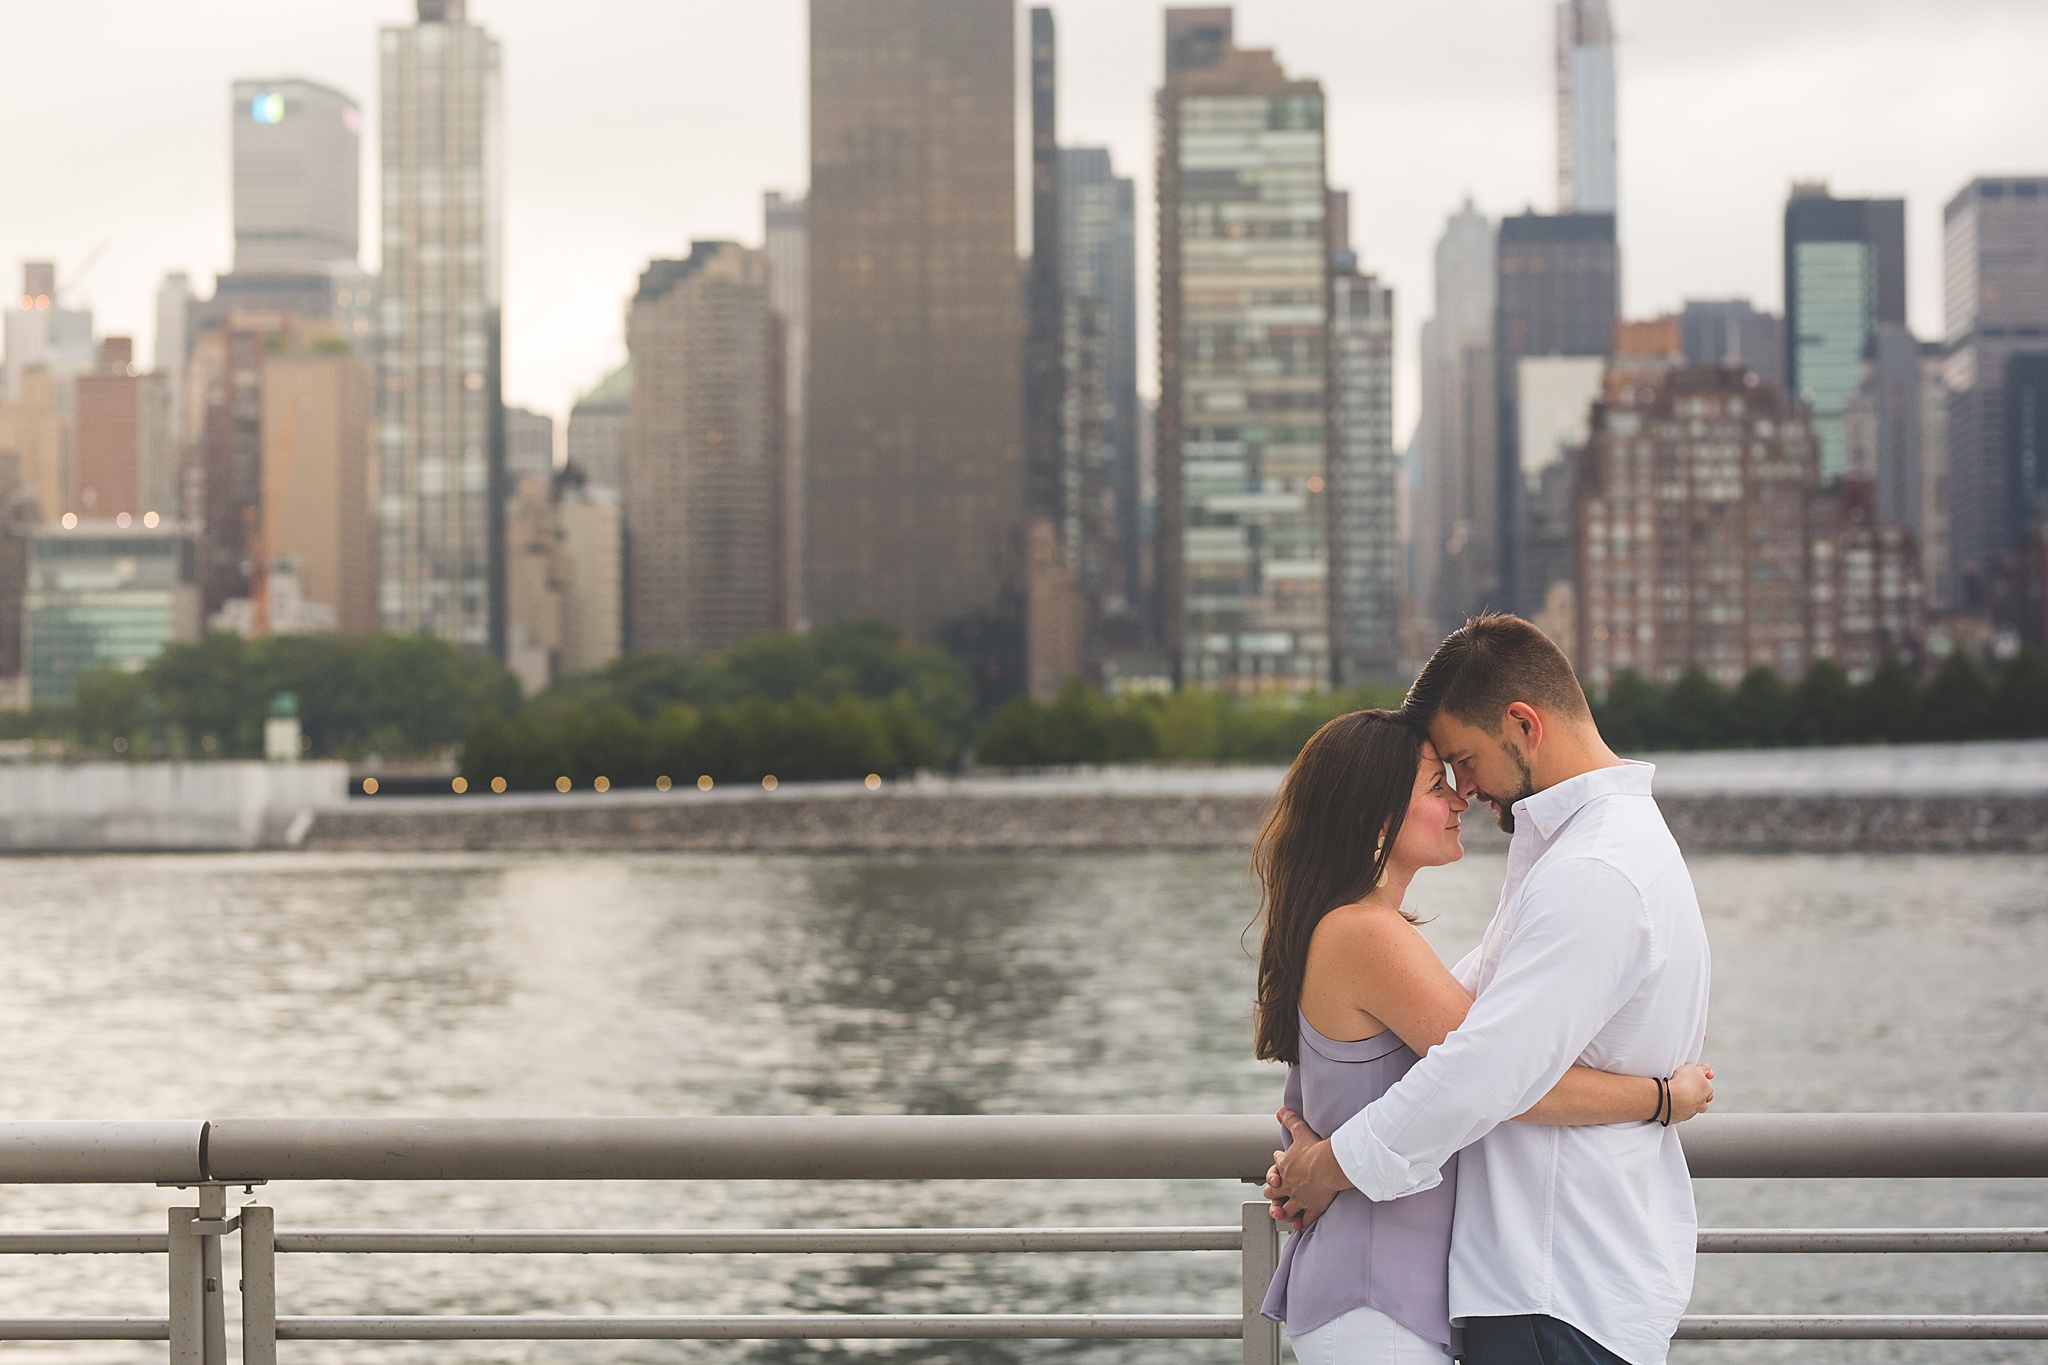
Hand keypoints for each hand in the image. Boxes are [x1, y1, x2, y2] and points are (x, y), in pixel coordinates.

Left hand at [1261, 1108, 1351, 1229]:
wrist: (1330, 1166)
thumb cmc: (1316, 1149)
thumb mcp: (1300, 1131)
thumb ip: (1291, 1120)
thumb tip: (1281, 1109)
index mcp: (1285, 1167)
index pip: (1276, 1165)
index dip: (1276, 1164)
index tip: (1278, 1163)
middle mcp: (1288, 1184)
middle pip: (1273, 1191)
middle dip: (1272, 1192)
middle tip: (1273, 1193)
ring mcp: (1299, 1198)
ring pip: (1285, 1209)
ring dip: (1282, 1211)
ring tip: (1280, 1213)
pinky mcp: (1312, 1208)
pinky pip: (1305, 1220)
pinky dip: (1301, 1223)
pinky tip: (1298, 1225)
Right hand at [1666, 1062, 1714, 1122]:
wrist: (1670, 1099)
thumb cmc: (1682, 1084)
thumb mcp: (1693, 1068)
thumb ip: (1701, 1069)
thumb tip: (1705, 1068)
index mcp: (1708, 1090)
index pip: (1708, 1085)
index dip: (1701, 1079)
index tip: (1694, 1074)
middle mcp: (1702, 1103)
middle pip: (1702, 1098)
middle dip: (1696, 1093)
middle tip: (1686, 1085)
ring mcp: (1691, 1112)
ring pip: (1692, 1107)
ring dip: (1687, 1102)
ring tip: (1677, 1094)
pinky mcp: (1680, 1118)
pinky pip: (1680, 1113)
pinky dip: (1677, 1108)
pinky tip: (1670, 1101)